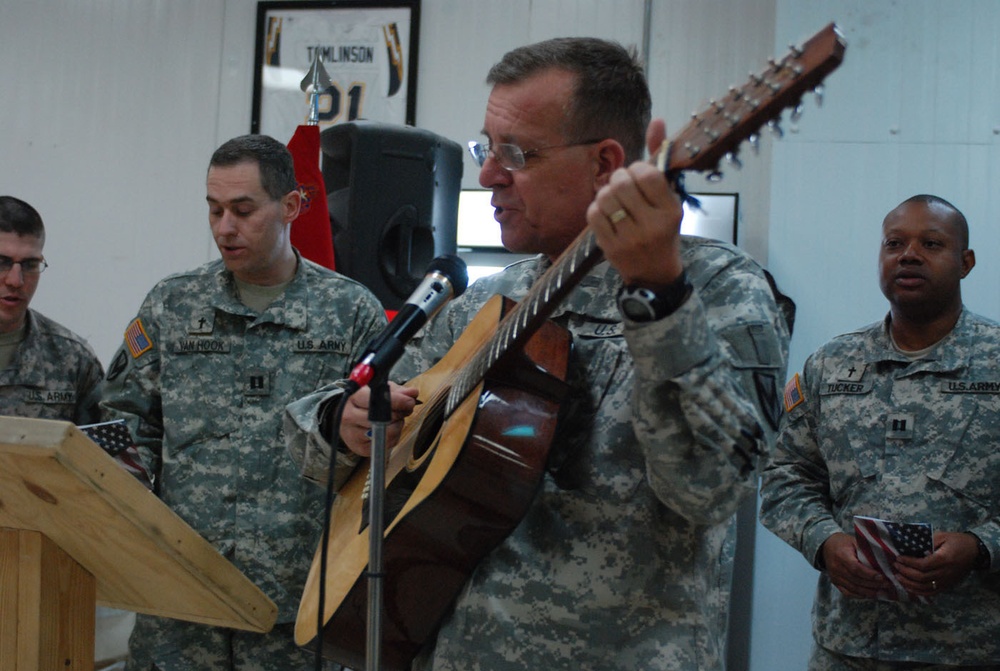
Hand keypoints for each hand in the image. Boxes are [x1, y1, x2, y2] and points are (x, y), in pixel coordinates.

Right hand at [339, 382, 419, 456]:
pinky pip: (387, 444)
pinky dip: (394, 436)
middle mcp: (350, 417)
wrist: (346, 419)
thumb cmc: (364, 402)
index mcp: (353, 398)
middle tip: (406, 409)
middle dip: (400, 413)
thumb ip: (397, 392)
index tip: (409, 401)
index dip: (397, 401)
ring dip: (398, 425)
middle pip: (383, 418)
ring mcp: (354, 434)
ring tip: (395, 419)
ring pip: (388, 432)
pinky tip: (389, 429)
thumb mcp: (379, 391)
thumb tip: (412, 393)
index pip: (378, 400)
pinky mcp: (361, 448)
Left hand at [586, 118, 684, 287]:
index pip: (649, 174)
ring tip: (615, 198)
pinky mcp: (610, 247)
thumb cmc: (663, 229)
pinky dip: (597, 207)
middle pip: (622, 183)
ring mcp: (629, 238)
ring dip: (606, 192)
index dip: (638, 168)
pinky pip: (593, 214)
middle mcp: (652, 225)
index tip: (639, 174)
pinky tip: (606, 211)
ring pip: (605, 197)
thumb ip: (660, 160)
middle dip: (619, 178)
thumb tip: (658, 121)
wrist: (654, 273)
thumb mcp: (670, 198)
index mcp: (671, 210)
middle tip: (623, 184)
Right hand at [821, 532, 889, 598]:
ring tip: (882, 591)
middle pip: (856, 580)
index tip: (882, 577)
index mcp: (841, 555)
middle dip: (873, 584)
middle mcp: (836, 568)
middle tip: (887, 585)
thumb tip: (884, 559)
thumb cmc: (843, 543)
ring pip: (853, 588)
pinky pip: (848, 593)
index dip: (869, 574)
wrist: (826, 546)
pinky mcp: (835, 582)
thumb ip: (866, 550)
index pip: (856, 568)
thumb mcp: (854, 541)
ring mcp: (835, 576)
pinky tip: (870, 595)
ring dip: (868, 592)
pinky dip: (860, 595)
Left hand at [894, 531, 979, 596]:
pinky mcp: (947, 586)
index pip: (923, 565)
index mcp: (944, 559)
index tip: (898, 558)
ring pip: (925, 588)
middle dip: (906, 573)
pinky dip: (918, 592)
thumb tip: (909, 546)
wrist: (974, 551)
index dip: (909, 563)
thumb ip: (926, 541)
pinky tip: (908, 587)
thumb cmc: (956, 541)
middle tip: (895, 566)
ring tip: (898, 577)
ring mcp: (947, 581)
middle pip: (922, 577)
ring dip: (909, 583)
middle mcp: (946, 573)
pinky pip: (931, 593)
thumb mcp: (942, 536)